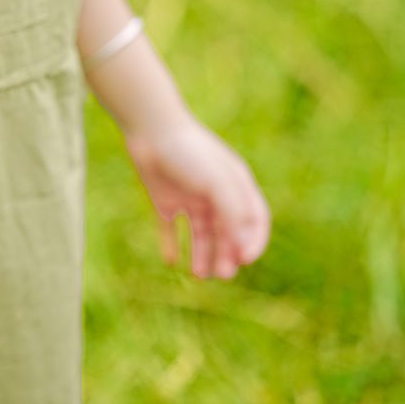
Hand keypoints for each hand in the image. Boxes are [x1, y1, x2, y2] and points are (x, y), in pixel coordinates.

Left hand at [125, 114, 270, 278]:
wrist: (150, 128)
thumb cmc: (189, 152)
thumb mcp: (218, 182)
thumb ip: (233, 213)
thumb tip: (242, 247)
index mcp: (236, 185)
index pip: (255, 219)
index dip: (253, 241)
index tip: (245, 259)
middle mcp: (215, 193)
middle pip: (227, 231)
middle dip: (227, 254)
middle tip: (222, 275)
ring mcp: (190, 196)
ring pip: (200, 234)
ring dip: (203, 255)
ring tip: (200, 275)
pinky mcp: (164, 199)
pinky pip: (170, 227)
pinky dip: (171, 244)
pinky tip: (171, 261)